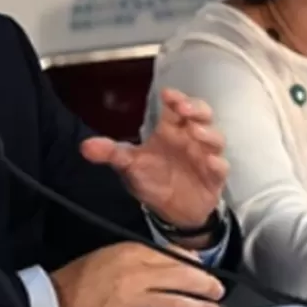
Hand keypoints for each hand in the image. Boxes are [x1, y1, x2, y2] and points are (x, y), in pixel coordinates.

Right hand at [50, 242, 224, 306]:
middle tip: (218, 292)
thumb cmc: (87, 276)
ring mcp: (134, 304)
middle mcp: (136, 277)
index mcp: (132, 255)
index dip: (195, 266)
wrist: (60, 303)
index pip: (173, 257)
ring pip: (176, 305)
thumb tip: (183, 260)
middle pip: (181, 279)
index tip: (205, 272)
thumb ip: (149, 254)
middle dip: (205, 286)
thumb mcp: (116, 253)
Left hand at [80, 88, 226, 227]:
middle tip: (184, 108)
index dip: (176, 98)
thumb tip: (85, 146)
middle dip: (196, 108)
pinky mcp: (215, 177)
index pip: (176, 106)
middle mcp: (191, 138)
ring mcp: (205, 156)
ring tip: (194, 131)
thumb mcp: (129, 165)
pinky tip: (209, 161)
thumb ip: (110, 153)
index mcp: (171, 130)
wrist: (172, 212)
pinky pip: (221, 167)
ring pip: (215, 138)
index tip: (167, 94)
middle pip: (202, 115)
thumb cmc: (153, 179)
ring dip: (207, 132)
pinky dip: (217, 163)